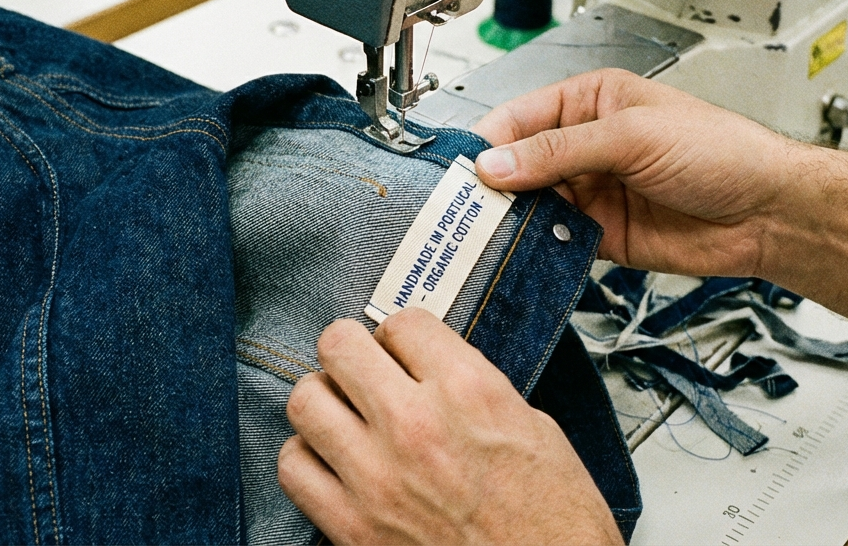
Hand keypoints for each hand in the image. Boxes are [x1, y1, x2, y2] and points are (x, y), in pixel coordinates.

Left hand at [278, 309, 622, 544]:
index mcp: (469, 392)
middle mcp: (416, 425)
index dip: (402, 336)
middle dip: (353, 352)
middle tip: (364, 369)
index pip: (401, 322)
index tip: (404, 351)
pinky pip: (293, 466)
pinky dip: (308, 457)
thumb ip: (472, 386)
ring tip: (346, 414)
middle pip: (339, 345)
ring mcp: (377, 477)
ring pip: (305, 399)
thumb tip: (428, 367)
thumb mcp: (533, 427)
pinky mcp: (352, 526)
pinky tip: (333, 461)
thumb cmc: (554, 521)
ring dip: (325, 401)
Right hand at [471, 68, 817, 276]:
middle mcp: (585, 146)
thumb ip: (561, 151)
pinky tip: (523, 251)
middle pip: (518, 164)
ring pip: (530, 206)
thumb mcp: (632, 136)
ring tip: (487, 231)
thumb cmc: (722, 152)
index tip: (464, 167)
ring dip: (510, 219)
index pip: (521, 117)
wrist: (767, 212)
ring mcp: (591, 192)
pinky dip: (535, 248)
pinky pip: (553, 240)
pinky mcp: (600, 235)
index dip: (490, 141)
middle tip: (466, 206)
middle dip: (493, 185)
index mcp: (591, 102)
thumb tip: (499, 162)